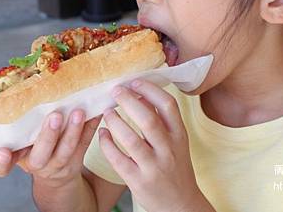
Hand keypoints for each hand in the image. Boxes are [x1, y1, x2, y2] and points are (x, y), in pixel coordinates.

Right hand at [0, 110, 101, 186]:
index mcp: (18, 157)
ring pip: (66, 150)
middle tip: (55, 116)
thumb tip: (20, 86)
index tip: (2, 152)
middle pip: (41, 154)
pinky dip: (91, 127)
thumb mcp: (19, 140)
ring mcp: (59, 164)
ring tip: (78, 112)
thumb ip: (17, 123)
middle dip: (48, 136)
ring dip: (73, 130)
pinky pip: (85, 144)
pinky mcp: (77, 160)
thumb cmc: (33, 147)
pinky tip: (97, 111)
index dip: (2, 161)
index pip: (3, 165)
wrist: (55, 175)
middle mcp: (37, 163)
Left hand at [99, 80, 214, 211]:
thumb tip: (142, 93)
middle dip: (128, 101)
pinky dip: (107, 144)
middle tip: (115, 91)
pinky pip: (118, 159)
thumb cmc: (175, 167)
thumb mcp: (176, 142)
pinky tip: (102, 134)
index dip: (149, 90)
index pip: (168, 105)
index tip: (134, 82)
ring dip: (115, 121)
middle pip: (148, 119)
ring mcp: (153, 167)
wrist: (180, 205)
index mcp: (179, 135)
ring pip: (130, 139)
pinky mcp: (138, 181)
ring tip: (106, 112)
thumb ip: (161, 120)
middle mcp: (168, 150)